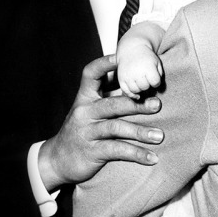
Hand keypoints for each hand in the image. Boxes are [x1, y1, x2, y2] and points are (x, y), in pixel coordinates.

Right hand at [38, 55, 163, 191]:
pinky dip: (137, 154)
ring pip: (116, 128)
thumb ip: (108, 97)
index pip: (90, 75)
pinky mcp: (92, 152)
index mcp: (84, 98)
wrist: (57, 161)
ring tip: (160, 135)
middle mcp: (84, 112)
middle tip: (158, 104)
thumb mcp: (89, 110)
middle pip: (112, 104)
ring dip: (140, 132)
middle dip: (136, 104)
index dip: (104, 64)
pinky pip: (117, 151)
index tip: (120, 56)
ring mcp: (87, 132)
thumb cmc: (82, 130)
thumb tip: (136, 81)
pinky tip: (153, 158)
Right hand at [118, 46, 163, 98]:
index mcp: (148, 68)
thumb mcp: (157, 63)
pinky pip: (126, 91)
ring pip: (136, 90)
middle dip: (147, 85)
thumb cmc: (147, 57)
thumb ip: (160, 75)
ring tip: (141, 82)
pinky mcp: (121, 79)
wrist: (132, 50)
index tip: (154, 78)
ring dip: (140, 89)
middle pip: (145, 87)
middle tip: (146, 79)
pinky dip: (131, 94)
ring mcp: (128, 76)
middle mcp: (137, 73)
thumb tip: (158, 89)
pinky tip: (136, 93)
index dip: (156, 82)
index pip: (155, 83)